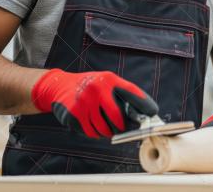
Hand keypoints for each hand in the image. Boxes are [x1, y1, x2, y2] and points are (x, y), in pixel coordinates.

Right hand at [31, 69, 157, 138]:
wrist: (59, 86)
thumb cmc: (89, 86)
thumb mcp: (105, 83)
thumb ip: (121, 95)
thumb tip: (143, 114)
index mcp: (108, 79)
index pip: (132, 93)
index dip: (145, 104)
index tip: (153, 113)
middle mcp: (97, 88)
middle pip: (118, 118)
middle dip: (122, 127)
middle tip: (122, 128)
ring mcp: (84, 101)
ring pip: (104, 129)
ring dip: (107, 131)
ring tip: (102, 123)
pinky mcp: (74, 114)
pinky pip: (91, 132)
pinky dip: (94, 132)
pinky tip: (90, 123)